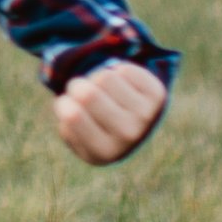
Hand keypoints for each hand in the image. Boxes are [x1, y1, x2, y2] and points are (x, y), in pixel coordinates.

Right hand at [52, 60, 166, 165]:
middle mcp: (128, 136)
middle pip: (87, 94)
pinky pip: (125, 69)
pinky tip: (122, 86)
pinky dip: (117, 72)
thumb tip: (75, 101)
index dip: (64, 102)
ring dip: (98, 77)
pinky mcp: (157, 96)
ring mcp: (145, 116)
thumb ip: (66, 119)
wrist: (132, 125)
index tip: (69, 106)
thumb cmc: (95, 127)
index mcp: (103, 152)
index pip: (72, 116)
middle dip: (78, 85)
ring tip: (104, 90)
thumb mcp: (75, 133)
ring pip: (106, 77)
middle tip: (83, 92)